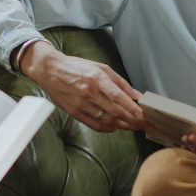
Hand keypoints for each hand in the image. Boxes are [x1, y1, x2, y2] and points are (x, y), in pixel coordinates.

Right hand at [22, 41, 150, 132]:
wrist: (50, 70)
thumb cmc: (77, 67)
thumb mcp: (100, 67)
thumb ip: (119, 82)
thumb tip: (136, 95)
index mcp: (97, 78)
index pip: (118, 96)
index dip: (131, 108)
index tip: (142, 116)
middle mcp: (89, 92)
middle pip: (115, 111)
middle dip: (133, 121)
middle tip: (145, 125)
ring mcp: (81, 104)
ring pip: (106, 120)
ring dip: (123, 126)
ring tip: (134, 127)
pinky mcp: (74, 112)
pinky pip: (94, 125)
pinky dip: (107, 128)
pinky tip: (115, 127)